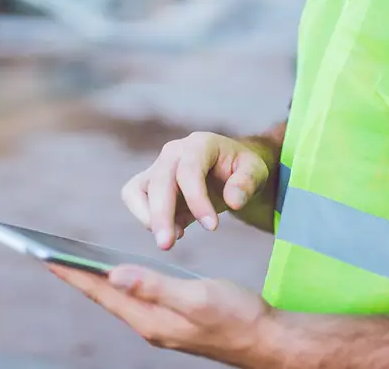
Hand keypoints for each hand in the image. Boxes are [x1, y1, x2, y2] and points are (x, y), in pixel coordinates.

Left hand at [49, 264, 271, 364]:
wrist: (266, 339)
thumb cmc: (237, 316)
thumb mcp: (197, 297)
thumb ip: (156, 286)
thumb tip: (115, 274)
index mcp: (149, 319)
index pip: (101, 290)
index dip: (72, 272)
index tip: (43, 255)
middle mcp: (148, 324)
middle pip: (102, 295)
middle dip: (74, 274)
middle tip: (45, 253)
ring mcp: (158, 323)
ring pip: (117, 297)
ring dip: (93, 278)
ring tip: (70, 259)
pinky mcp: (170, 319)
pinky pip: (133, 297)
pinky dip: (118, 280)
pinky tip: (115, 270)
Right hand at [122, 132, 269, 249]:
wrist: (228, 168)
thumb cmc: (241, 168)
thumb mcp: (255, 170)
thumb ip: (247, 182)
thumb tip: (233, 201)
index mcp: (200, 144)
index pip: (189, 170)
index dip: (197, 199)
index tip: (212, 227)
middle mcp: (173, 152)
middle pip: (159, 181)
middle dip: (161, 214)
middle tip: (168, 244)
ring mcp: (158, 166)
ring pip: (137, 189)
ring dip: (148, 217)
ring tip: (170, 240)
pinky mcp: (148, 183)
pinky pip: (133, 198)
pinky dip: (145, 217)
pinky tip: (173, 231)